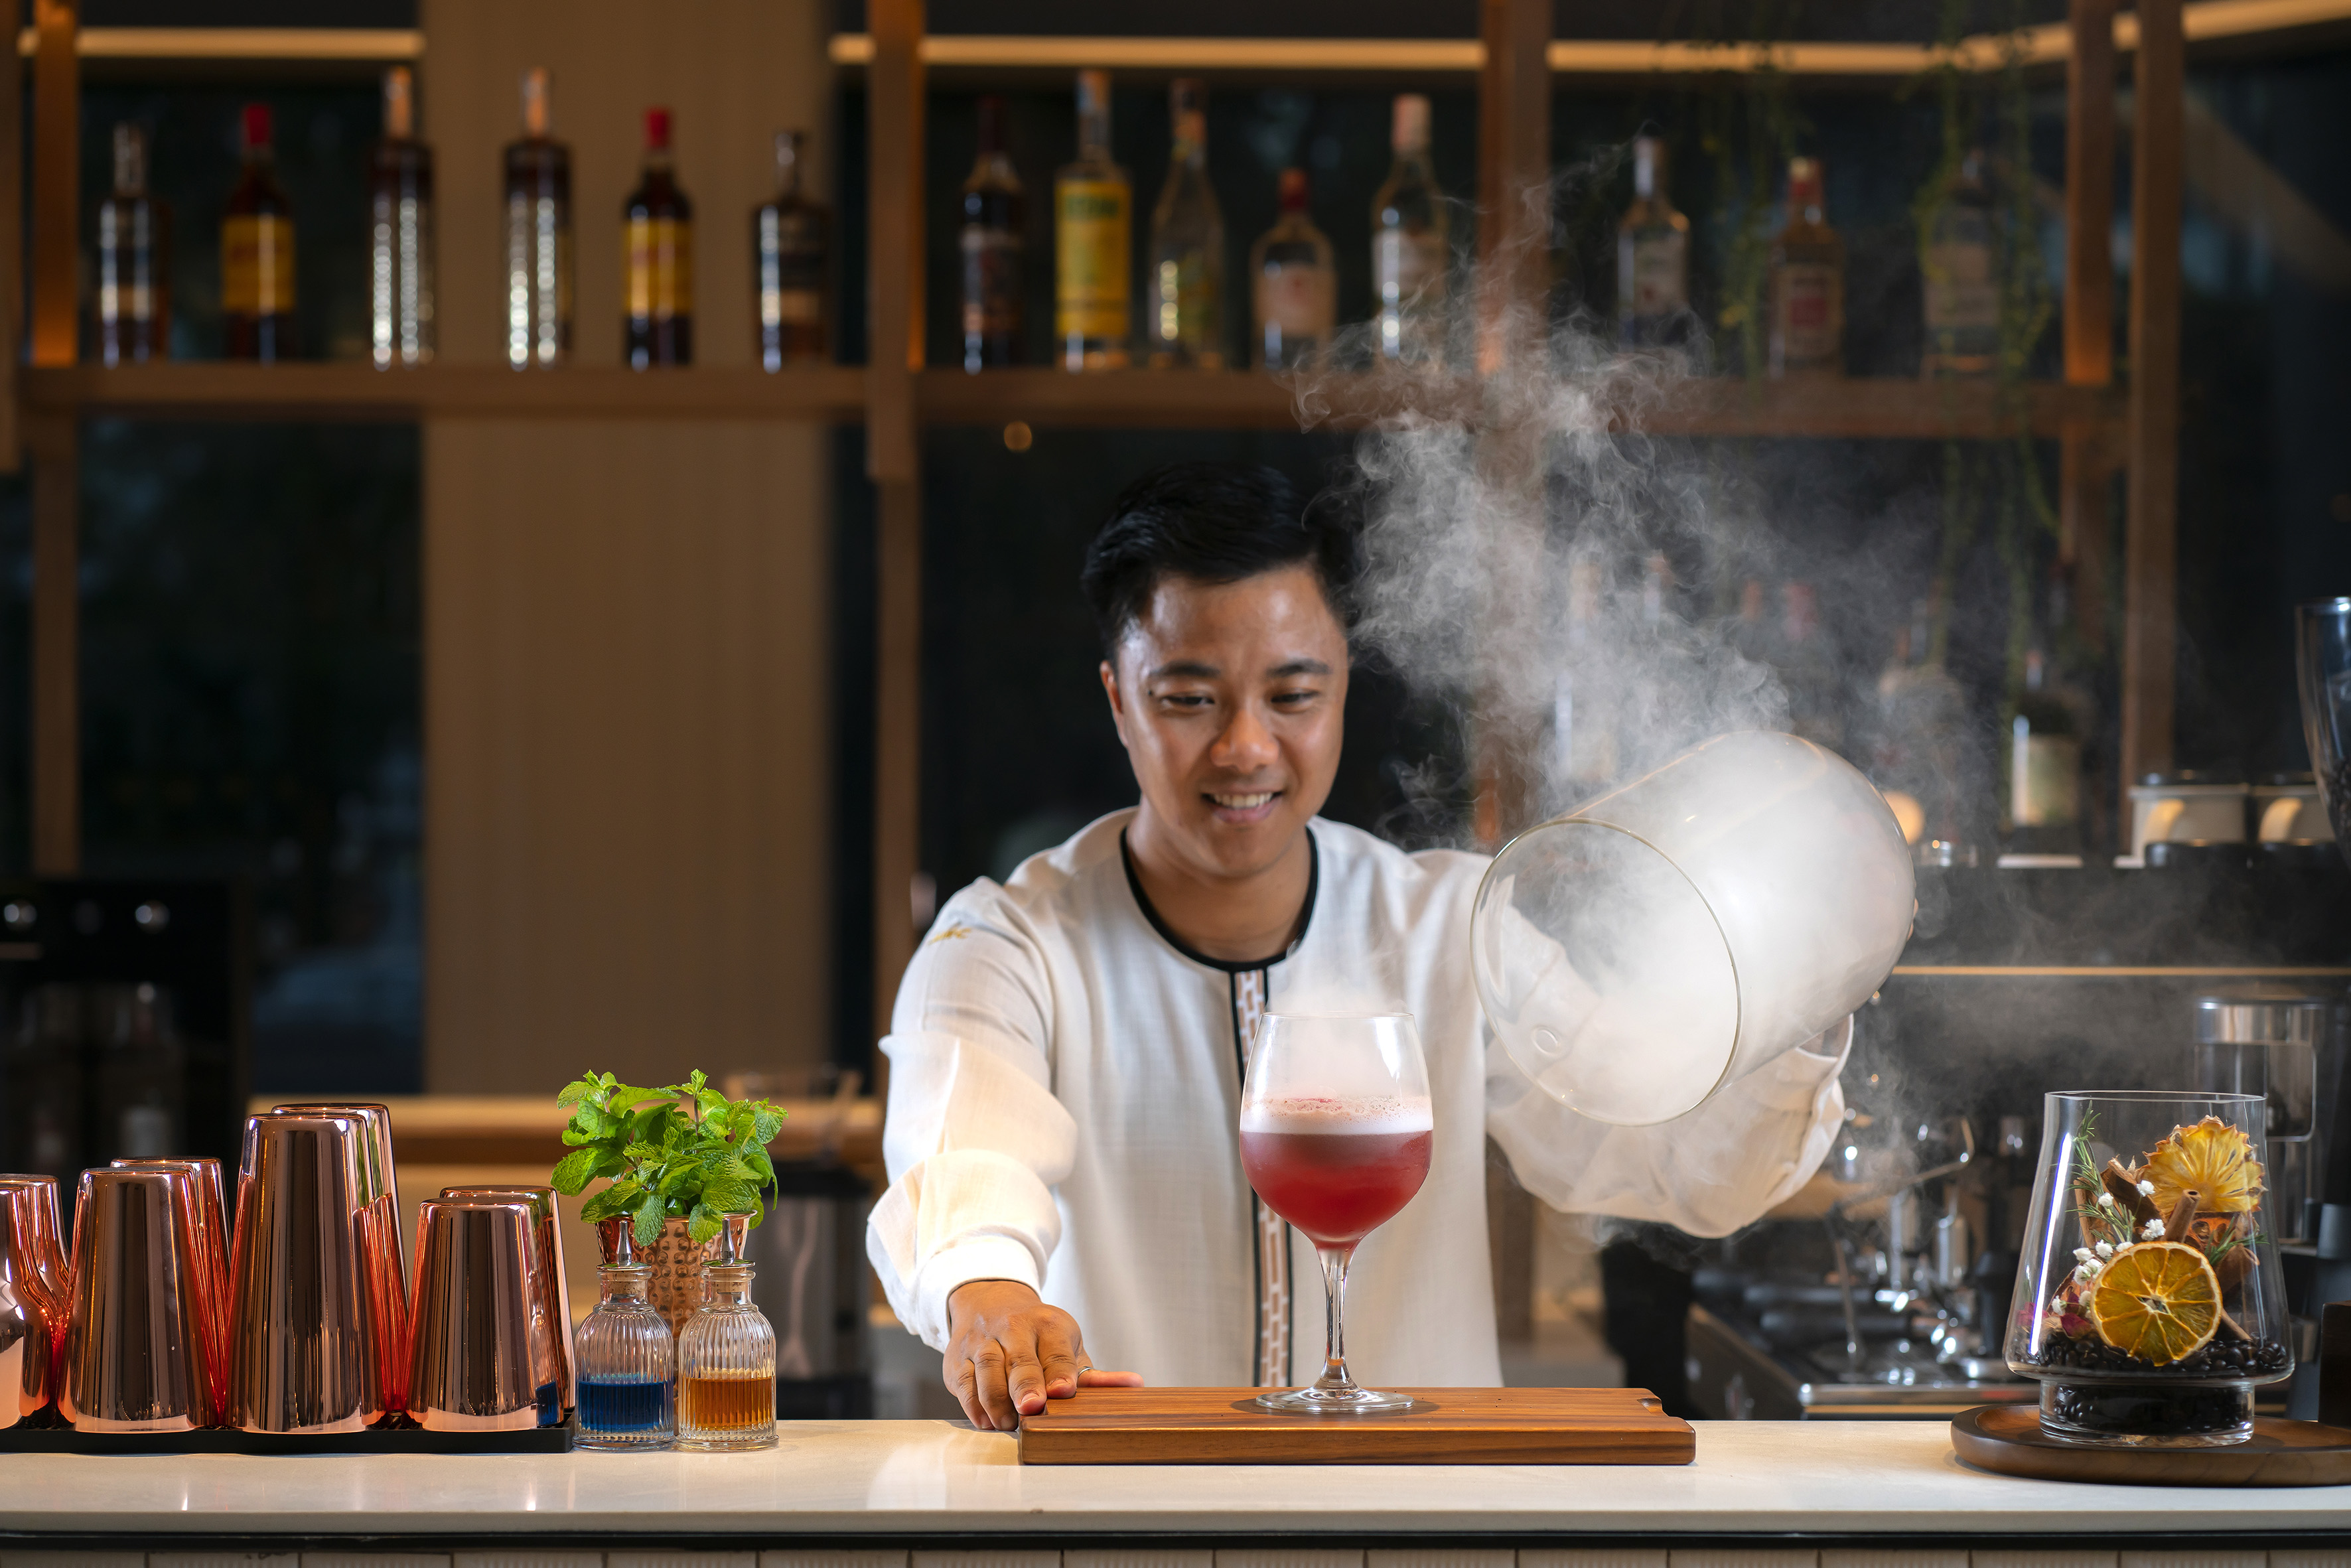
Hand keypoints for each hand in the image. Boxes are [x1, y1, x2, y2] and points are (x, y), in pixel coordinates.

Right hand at [942, 1279, 1142, 1429]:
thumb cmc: (1038, 1336)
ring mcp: (984, 1341)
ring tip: (1008, 1424)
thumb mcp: (1068, 1345)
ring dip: (996, 1399)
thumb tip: (1135, 1386)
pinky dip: (973, 1403)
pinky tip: (986, 1420)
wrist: (989, 1302)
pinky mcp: (958, 1358)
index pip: (1056, 1350)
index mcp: (1049, 1325)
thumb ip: (1096, 1375)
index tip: (1063, 1391)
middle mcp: (1014, 1328)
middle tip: (1031, 1408)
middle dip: (1025, 1385)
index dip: (1060, 1371)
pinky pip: (964, 1381)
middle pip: (1020, 1359)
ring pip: (987, 1368)